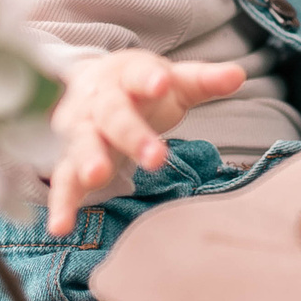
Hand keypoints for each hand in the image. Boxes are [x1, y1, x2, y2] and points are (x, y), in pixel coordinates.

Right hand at [45, 49, 246, 235]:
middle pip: (112, 116)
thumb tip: (239, 75)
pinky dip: (61, 203)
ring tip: (96, 177)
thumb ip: (203, 80)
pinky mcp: (69, 160)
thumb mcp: (172, 81)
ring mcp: (79, 131)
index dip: (148, 79)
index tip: (161, 83)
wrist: (88, 85)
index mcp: (125, 76)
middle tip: (155, 156)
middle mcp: (97, 102)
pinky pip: (63, 180)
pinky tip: (61, 226)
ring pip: (82, 144)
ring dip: (88, 161)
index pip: (137, 75)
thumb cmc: (139, 87)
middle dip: (131, 135)